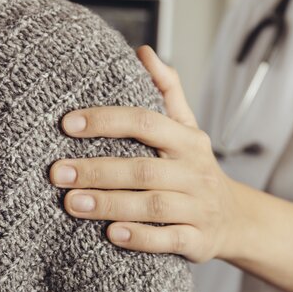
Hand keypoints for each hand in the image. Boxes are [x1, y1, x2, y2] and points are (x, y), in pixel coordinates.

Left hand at [49, 46, 244, 262]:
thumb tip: (143, 52)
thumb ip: (167, 91)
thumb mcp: (188, 129)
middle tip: (56, 172)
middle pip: (143, 168)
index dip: (107, 121)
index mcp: (188, 140)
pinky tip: (112, 234)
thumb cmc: (196, 169)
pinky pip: (169, 240)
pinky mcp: (198, 240)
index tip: (67, 124)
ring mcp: (198, 207)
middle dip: (98, 169)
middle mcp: (195, 172)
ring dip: (110, 204)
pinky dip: (141, 238)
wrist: (235, 219)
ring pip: (153, 205)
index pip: (146, 123)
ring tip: (71, 203)